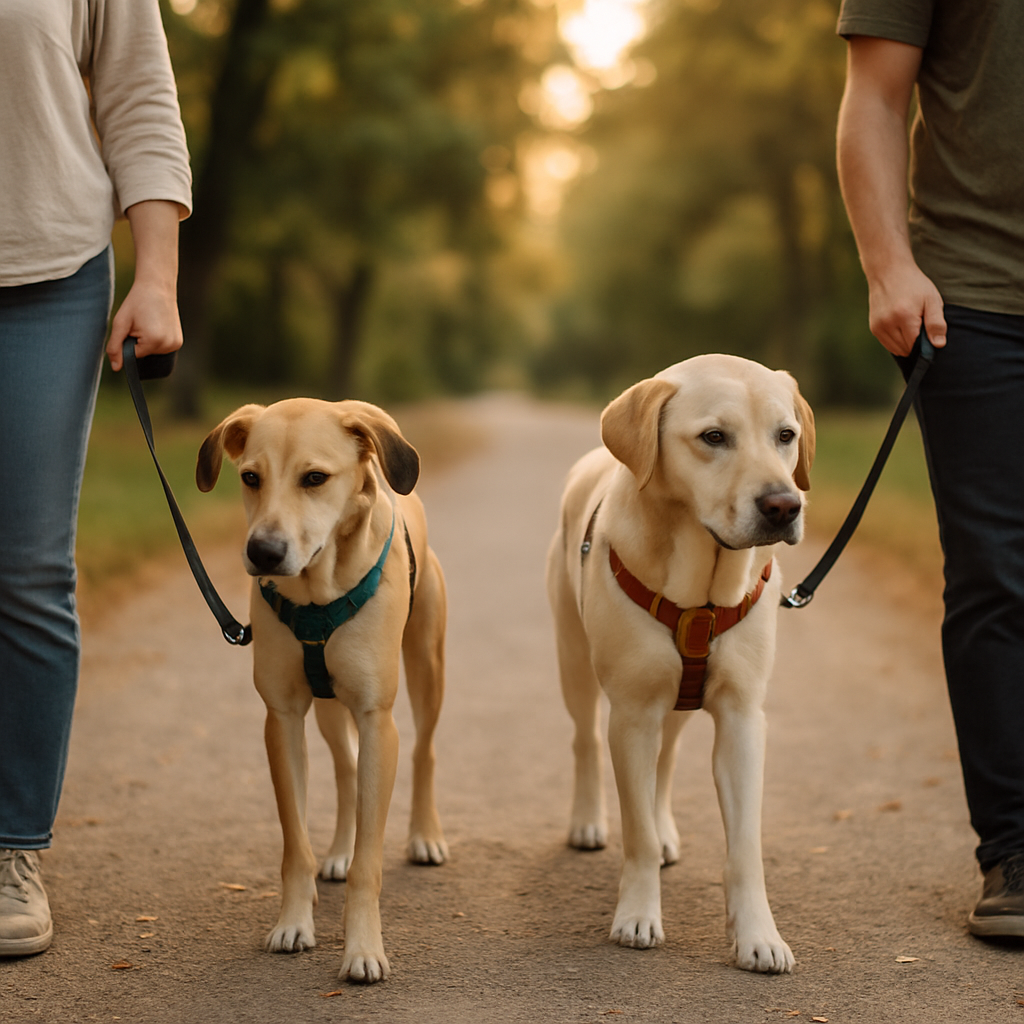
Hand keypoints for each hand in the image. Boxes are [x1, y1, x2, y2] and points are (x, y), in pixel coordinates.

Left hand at [105, 200, 183, 370]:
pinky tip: (157, 325)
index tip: (133, 325)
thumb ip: (115, 346)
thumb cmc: (137, 302)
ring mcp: (176, 344)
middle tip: (142, 322)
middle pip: (144, 355)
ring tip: (150, 323)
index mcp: (154, 341)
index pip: (133, 355)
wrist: (157, 287)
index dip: (128, 341)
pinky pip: (161, 348)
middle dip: (138, 342)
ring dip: (147, 342)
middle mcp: (168, 346)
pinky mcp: (179, 342)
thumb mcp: (120, 323)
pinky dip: (156, 341)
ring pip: (152, 352)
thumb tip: (116, 368)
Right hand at [866, 258, 946, 355]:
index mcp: (905, 317)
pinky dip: (897, 341)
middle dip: (916, 343)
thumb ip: (936, 323)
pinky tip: (902, 327)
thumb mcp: (932, 299)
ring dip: (906, 344)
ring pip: (896, 349)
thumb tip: (938, 345)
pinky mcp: (874, 328)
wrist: (888, 271)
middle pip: (906, 349)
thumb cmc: (914, 284)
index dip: (926, 343)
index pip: (916, 345)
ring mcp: (878, 327)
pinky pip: (888, 345)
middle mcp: (888, 324)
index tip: (929, 331)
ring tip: (911, 325)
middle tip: (920, 325)